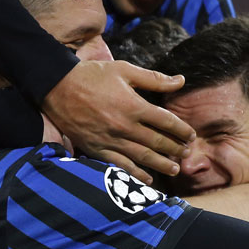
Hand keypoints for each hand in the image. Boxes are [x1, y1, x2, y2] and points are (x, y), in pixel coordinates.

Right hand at [42, 60, 194, 183]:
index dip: (182, 130)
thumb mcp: (124, 70)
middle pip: (158, 142)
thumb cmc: (92, 75)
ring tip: (175, 169)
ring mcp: (111, 140)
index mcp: (134, 106)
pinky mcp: (97, 149)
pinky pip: (120, 165)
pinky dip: (136, 174)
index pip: (166, 121)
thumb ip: (153, 78)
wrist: (57, 87)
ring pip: (143, 157)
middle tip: (186, 153)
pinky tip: (148, 179)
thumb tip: (180, 80)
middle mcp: (125, 126)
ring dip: (161, 164)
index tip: (190, 135)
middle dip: (175, 149)